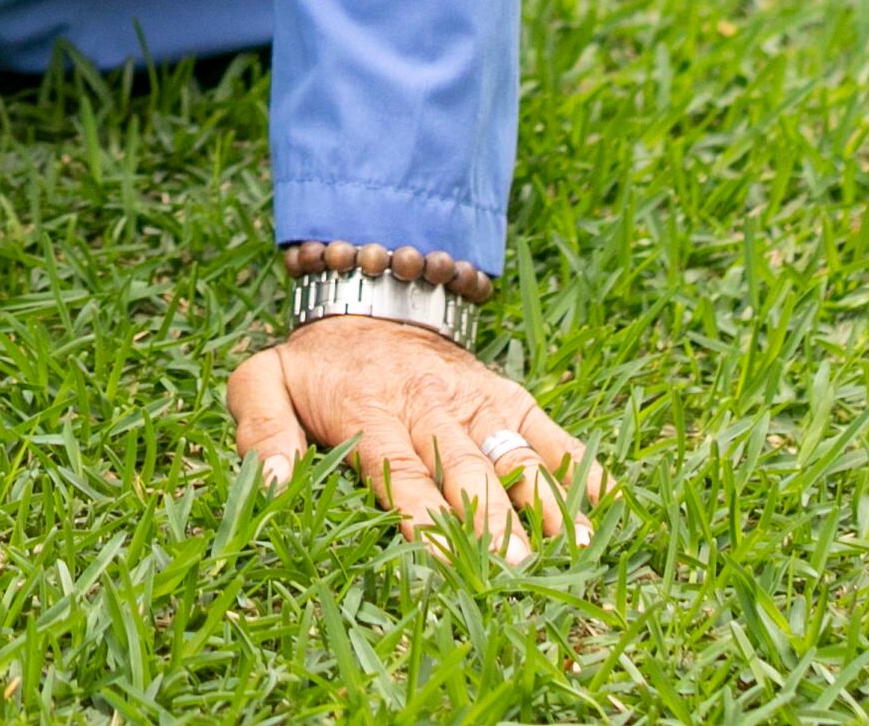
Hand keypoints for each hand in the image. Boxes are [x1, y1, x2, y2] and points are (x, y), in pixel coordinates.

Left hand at [222, 316, 596, 561]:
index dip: (424, 519)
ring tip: (572, 545)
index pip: (403, 473)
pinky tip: (607, 502)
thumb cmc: (315, 365)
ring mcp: (476, 399)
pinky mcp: (507, 394)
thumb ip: (260, 430)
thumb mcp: (262, 380)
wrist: (369, 298)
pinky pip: (548, 429)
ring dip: (545, 500)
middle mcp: (430, 406)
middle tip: (519, 570)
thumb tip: (274, 486)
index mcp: (372, 411)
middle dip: (494, 522)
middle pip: (468, 470)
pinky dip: (579, 464)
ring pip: (515, 452)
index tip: (442, 563)